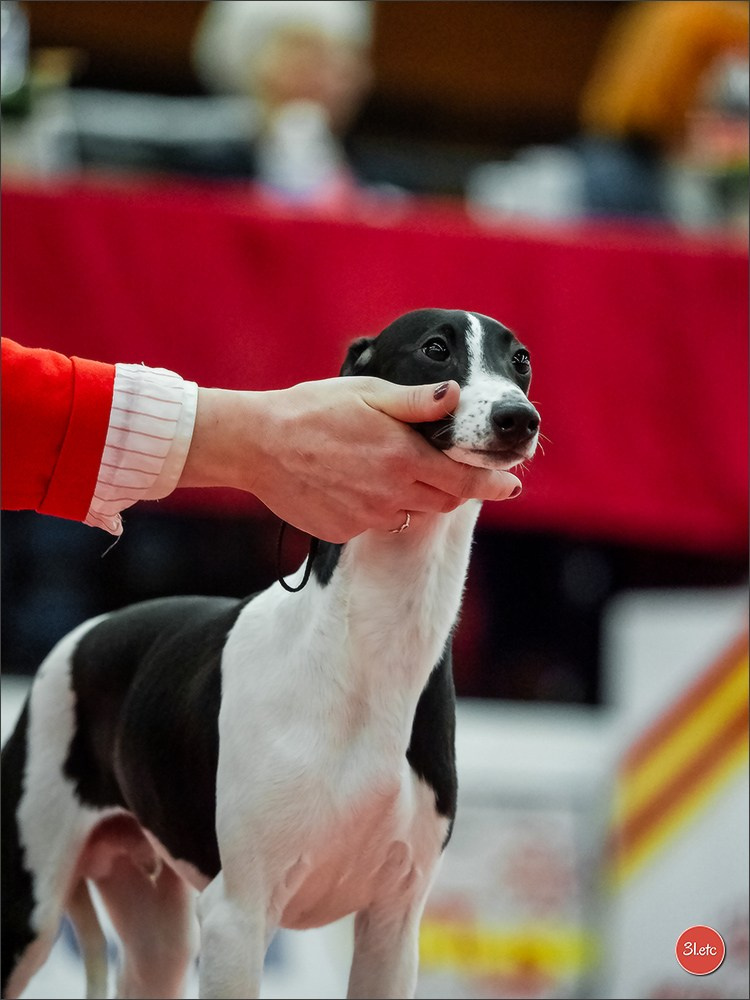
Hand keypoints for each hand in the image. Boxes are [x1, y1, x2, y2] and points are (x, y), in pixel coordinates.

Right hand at [179, 377, 521, 542]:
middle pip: (443, 501)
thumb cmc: (312, 410)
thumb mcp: (368, 392)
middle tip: (435, 463)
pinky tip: (350, 481)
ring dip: (411, 495)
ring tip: (381, 465)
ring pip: (410, 513)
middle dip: (451, 486)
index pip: (463, 480)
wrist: (257, 445)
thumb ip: (418, 402)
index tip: (512, 486)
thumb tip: (458, 396)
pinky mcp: (344, 531)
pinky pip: (375, 522)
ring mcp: (366, 517)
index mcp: (402, 457)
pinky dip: (376, 506)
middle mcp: (390, 494)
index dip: (492, 484)